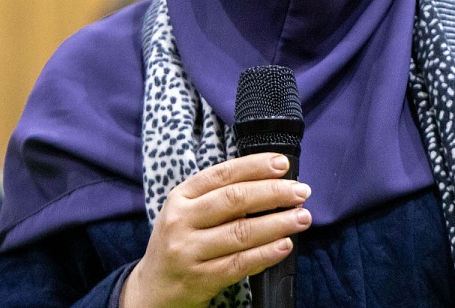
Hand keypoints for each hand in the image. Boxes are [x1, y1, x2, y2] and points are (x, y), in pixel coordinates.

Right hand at [120, 152, 311, 307]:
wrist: (152, 289)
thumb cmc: (180, 243)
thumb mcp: (187, 212)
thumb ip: (219, 197)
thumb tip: (271, 183)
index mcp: (180, 197)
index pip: (222, 174)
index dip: (255, 166)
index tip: (282, 164)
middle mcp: (181, 221)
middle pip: (234, 200)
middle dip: (274, 193)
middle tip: (301, 192)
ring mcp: (188, 251)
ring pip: (241, 232)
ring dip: (278, 223)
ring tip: (302, 217)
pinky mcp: (200, 279)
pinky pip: (239, 264)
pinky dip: (266, 253)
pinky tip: (285, 245)